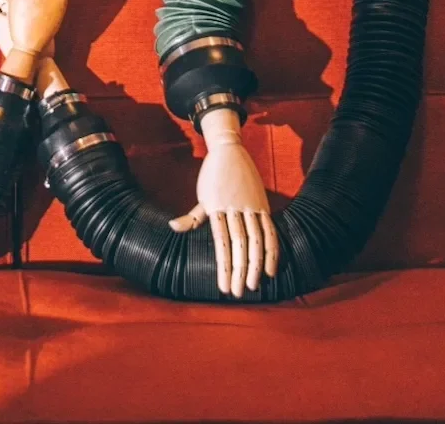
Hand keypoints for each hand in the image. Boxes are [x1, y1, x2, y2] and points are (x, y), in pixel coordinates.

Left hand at [169, 109, 277, 297]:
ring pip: (256, 240)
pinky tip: (271, 269)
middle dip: (240, 271)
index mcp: (216, 207)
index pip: (221, 242)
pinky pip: (270, 230)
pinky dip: (272, 250)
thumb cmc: (212, 176)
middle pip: (239, 245)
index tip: (223, 287)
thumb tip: (172, 227)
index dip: (224, 266)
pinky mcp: (262, 204)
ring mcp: (250, 206)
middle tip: (238, 293)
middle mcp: (234, 208)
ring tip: (254, 286)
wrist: (229, 150)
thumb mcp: (202, 195)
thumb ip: (192, 217)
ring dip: (256, 264)